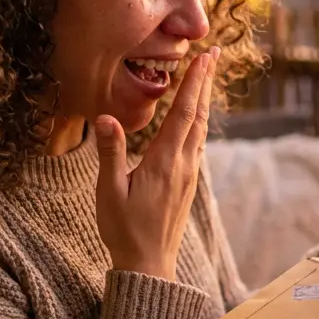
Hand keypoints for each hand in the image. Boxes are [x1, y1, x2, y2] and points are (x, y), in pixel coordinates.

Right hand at [95, 48, 218, 280]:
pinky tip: (196, 116)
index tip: (203, 59)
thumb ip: (111, 153)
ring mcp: (189, 173)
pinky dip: (198, 120)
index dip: (194, 84)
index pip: (184, 114)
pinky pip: (197, 143)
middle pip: (199, 115)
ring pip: (201, 128)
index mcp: (166, 161)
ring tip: (207, 76)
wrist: (149, 264)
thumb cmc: (124, 230)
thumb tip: (105, 118)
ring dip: (204, 100)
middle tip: (213, 54)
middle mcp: (184, 164)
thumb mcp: (109, 192)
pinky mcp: (187, 182)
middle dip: (205, 83)